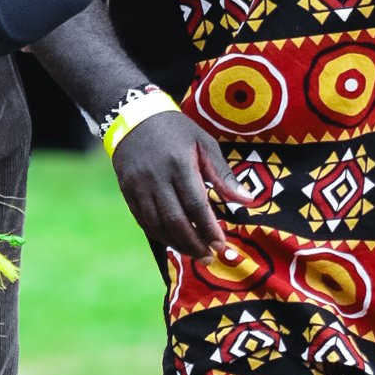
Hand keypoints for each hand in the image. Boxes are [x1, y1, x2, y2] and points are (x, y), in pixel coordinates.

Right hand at [111, 110, 247, 258]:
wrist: (133, 117)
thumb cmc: (176, 130)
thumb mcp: (204, 143)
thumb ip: (223, 174)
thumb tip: (248, 201)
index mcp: (179, 164)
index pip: (195, 204)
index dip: (208, 228)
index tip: (221, 244)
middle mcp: (156, 178)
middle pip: (175, 220)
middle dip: (194, 243)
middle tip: (209, 257)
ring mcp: (138, 186)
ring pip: (157, 224)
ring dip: (177, 244)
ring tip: (194, 254)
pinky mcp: (127, 191)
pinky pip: (143, 220)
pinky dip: (159, 235)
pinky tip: (173, 242)